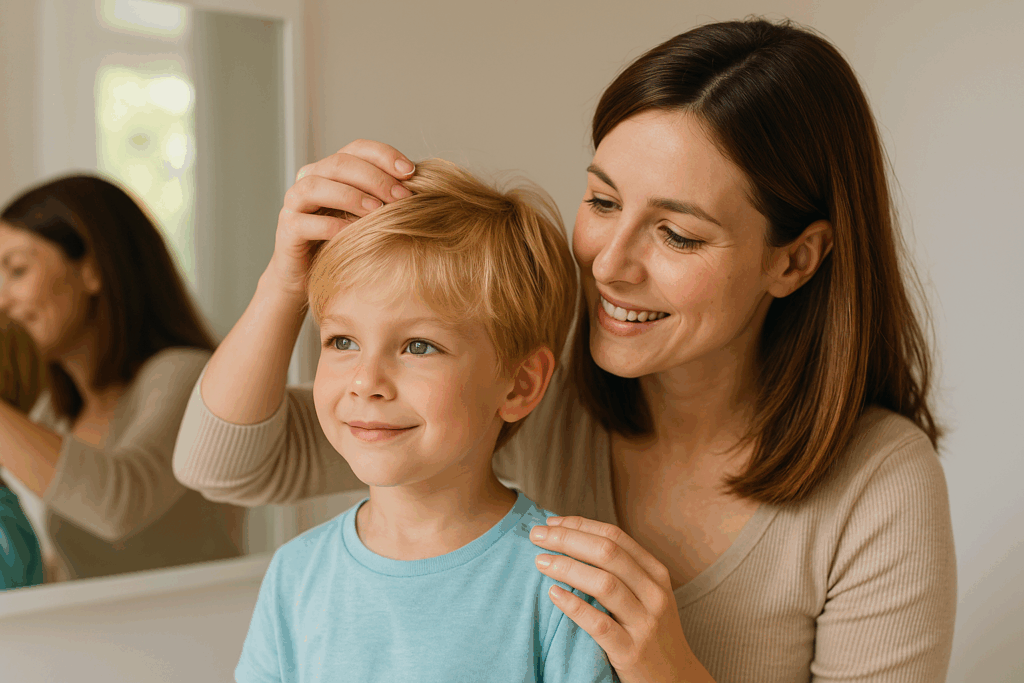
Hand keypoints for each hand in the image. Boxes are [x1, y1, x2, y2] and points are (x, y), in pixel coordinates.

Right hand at [269, 140, 416, 297]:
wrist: (311, 275)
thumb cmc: (347, 241)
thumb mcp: (370, 215)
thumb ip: (387, 197)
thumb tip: (425, 186)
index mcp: (333, 169)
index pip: (358, 148)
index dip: (384, 155)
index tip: (411, 172)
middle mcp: (311, 178)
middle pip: (340, 163)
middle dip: (375, 178)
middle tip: (402, 197)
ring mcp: (294, 202)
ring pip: (317, 185)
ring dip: (352, 195)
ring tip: (378, 211)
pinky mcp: (286, 228)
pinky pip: (306, 222)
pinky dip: (333, 225)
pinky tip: (355, 233)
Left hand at [531, 516, 713, 682]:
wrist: (675, 679)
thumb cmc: (651, 631)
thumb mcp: (646, 594)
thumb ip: (621, 569)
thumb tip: (574, 539)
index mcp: (655, 573)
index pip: (615, 536)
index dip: (580, 525)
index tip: (551, 523)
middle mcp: (654, 593)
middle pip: (607, 553)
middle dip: (568, 540)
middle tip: (537, 536)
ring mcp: (644, 623)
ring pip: (604, 584)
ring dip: (567, 568)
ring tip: (541, 562)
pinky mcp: (632, 651)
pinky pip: (599, 625)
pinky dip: (574, 607)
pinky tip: (554, 594)